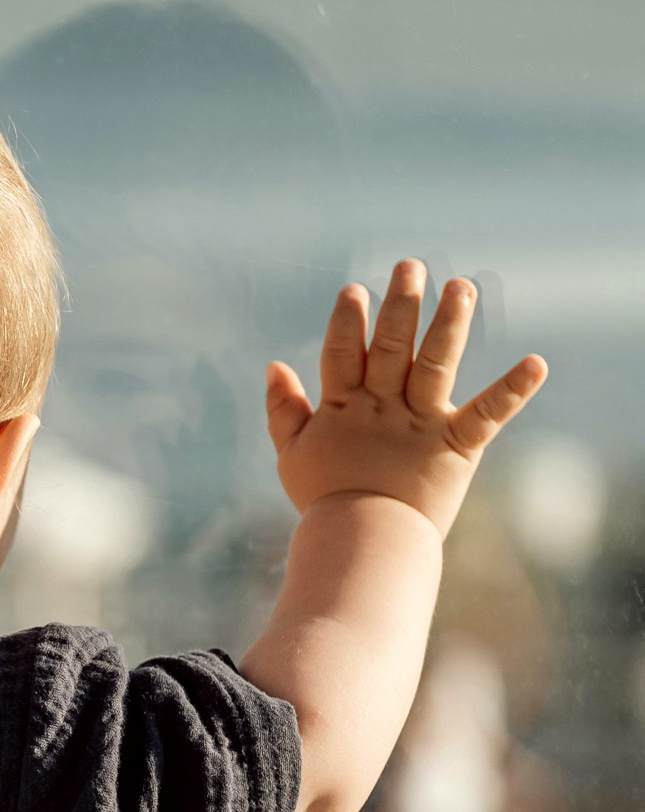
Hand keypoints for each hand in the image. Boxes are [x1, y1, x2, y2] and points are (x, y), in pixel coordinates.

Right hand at [265, 261, 546, 536]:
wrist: (361, 546)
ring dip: (448, 323)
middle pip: (391, 345)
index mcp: (343, 407)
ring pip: (434, 364)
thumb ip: (283, 410)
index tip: (356, 291)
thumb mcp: (293, 455)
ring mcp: (420, 424)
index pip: (343, 352)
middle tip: (411, 266)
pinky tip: (537, 363)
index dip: (348, 321)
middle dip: (401, 303)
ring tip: (460, 287)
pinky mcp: (456, 447)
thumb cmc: (325, 502)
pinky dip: (513, 390)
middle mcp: (383, 407)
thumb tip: (274, 365)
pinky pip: (487, 414)